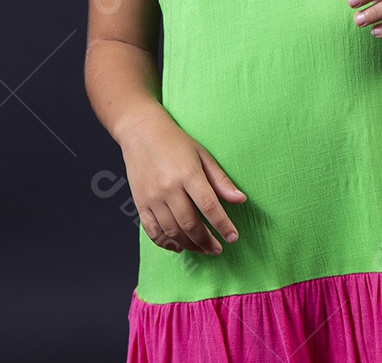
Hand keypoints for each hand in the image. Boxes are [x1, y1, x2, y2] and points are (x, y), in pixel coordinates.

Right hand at [119, 107, 246, 255]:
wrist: (141, 132)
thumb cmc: (176, 142)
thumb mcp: (203, 155)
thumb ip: (221, 180)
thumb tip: (241, 200)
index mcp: (188, 174)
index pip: (209, 206)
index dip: (223, 225)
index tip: (233, 237)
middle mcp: (169, 188)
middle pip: (190, 224)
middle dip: (206, 241)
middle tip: (217, 249)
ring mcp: (153, 198)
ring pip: (173, 232)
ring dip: (190, 245)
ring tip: (202, 249)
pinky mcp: (140, 203)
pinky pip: (153, 232)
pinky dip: (166, 243)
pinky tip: (178, 246)